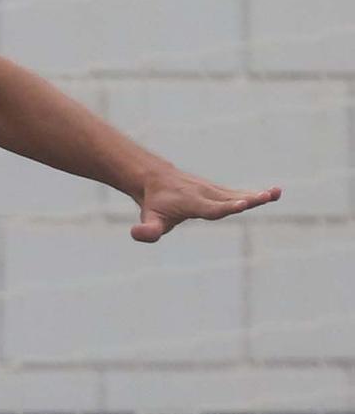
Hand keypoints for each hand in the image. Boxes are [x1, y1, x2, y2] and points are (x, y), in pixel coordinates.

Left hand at [131, 170, 280, 243]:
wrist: (156, 179)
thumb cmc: (154, 204)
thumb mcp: (149, 219)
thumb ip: (147, 230)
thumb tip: (137, 234)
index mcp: (192, 203)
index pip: (212, 208)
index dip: (227, 208)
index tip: (242, 204)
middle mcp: (206, 194)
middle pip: (230, 199)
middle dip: (249, 199)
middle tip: (268, 196)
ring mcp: (213, 191)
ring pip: (237, 194)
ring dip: (257, 195)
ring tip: (276, 192)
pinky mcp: (218, 190)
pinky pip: (238, 192)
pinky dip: (254, 193)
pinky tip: (271, 193)